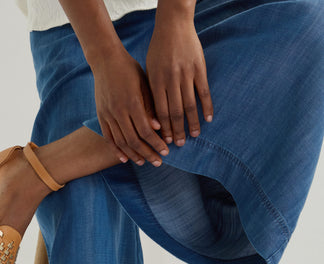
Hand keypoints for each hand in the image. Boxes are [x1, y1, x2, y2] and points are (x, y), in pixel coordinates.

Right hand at [91, 48, 169, 165]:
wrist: (105, 59)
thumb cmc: (129, 69)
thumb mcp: (144, 83)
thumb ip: (150, 106)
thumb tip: (158, 128)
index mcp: (132, 102)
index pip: (146, 130)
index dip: (156, 143)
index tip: (166, 151)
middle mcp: (118, 110)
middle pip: (134, 140)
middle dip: (147, 153)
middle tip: (158, 162)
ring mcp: (107, 114)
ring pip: (121, 141)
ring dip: (133, 154)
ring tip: (143, 163)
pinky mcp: (100, 115)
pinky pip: (108, 137)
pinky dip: (116, 149)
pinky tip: (124, 158)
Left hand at [145, 16, 213, 145]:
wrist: (173, 24)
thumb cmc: (158, 50)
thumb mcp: (149, 70)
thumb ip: (152, 92)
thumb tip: (154, 118)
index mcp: (156, 82)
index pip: (160, 111)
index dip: (164, 128)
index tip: (166, 141)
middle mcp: (171, 80)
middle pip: (175, 112)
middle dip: (177, 130)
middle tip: (180, 144)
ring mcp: (186, 74)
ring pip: (190, 105)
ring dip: (192, 122)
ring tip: (195, 135)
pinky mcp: (199, 68)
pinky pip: (204, 92)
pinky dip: (207, 107)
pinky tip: (208, 119)